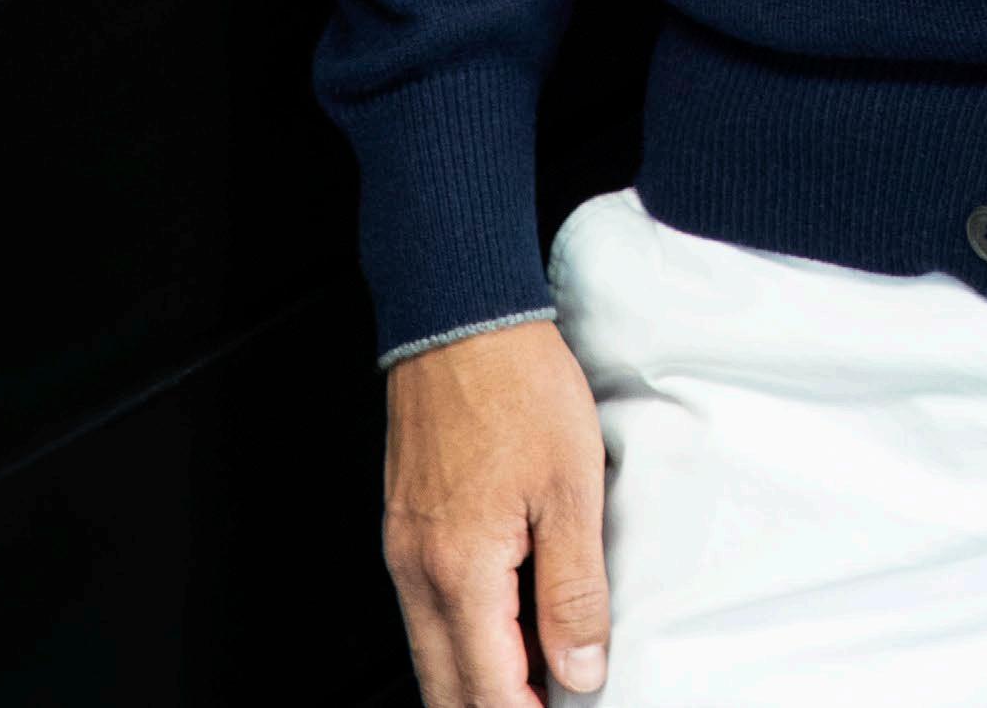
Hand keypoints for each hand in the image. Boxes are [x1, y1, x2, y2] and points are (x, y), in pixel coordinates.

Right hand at [383, 319, 608, 704]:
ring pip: (433, 656)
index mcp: (461, 572)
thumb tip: (581, 670)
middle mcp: (419, 573)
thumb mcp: (571, 486)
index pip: (489, 693)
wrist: (462, 317)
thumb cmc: (517, 384)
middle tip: (551, 700)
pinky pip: (427, 613)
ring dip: (480, 681)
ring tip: (538, 677)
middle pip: (448, 691)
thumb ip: (574, 590)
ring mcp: (406, 551)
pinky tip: (506, 627)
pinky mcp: (407, 528)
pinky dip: (464, 639)